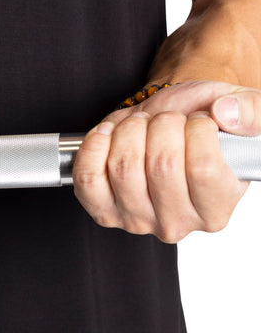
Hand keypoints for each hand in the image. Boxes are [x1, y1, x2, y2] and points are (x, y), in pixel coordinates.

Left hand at [72, 81, 260, 242]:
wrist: (161, 122)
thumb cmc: (198, 121)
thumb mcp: (237, 109)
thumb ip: (251, 111)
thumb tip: (227, 114)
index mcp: (217, 209)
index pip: (204, 169)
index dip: (196, 130)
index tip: (198, 120)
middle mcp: (178, 223)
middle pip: (161, 166)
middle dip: (161, 125)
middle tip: (166, 120)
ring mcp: (137, 220)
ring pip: (123, 168)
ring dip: (130, 131)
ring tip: (141, 126)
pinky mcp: (102, 209)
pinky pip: (87, 179)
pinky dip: (95, 146)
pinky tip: (110, 134)